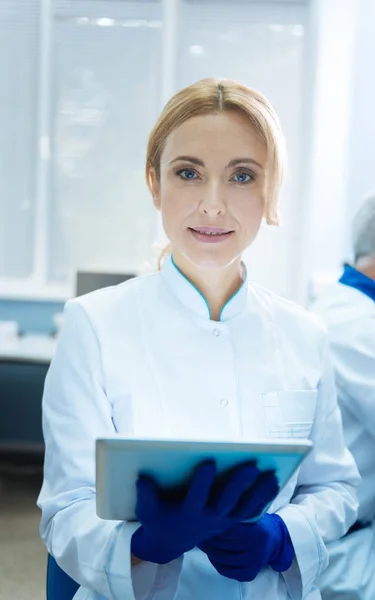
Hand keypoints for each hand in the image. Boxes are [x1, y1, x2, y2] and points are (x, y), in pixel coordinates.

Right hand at [131, 461, 278, 564]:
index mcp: (188, 513)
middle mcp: (209, 517)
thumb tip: (143, 478)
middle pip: (227, 500)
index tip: (209, 463)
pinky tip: (273, 482)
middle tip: (250, 465)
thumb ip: (146, 496)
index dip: (203, 481)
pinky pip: (250, 510)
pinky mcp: (232, 519)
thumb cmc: (159, 518)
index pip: (197, 497)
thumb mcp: (147, 511)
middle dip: (239, 483)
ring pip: (244, 506)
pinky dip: (263, 498)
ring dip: (258, 491)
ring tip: (271, 474)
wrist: (172, 540)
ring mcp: (223, 520)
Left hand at [198, 513, 293, 581]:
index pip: (227, 530)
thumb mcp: (249, 513)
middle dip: (208, 537)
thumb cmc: (257, 523)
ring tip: (200, 539)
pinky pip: (224, 570)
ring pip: (221, 558)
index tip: (201, 518)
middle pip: (222, 545)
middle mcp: (256, 550)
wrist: (274, 541)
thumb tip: (209, 510)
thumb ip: (234, 514)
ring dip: (208, 549)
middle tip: (196, 528)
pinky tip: (210, 552)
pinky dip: (214, 560)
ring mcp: (253, 564)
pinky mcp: (248, 575)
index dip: (213, 524)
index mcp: (257, 532)